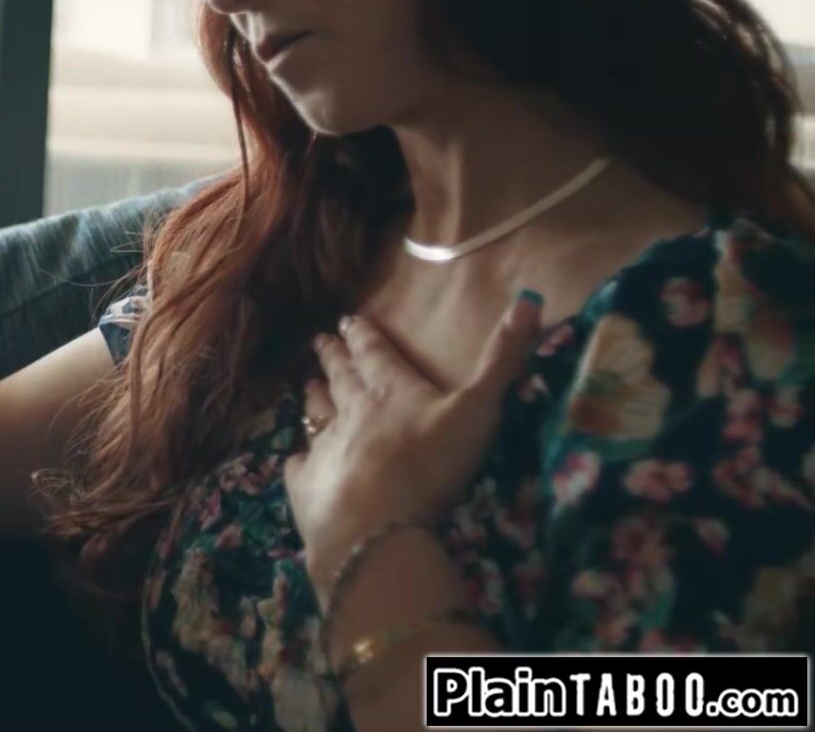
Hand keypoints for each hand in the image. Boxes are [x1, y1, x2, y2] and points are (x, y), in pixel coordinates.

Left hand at [284, 293, 542, 598]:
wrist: (374, 525)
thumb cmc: (429, 463)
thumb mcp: (477, 408)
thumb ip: (502, 360)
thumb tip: (530, 300)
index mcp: (391, 390)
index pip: (376, 355)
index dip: (364, 336)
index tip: (347, 320)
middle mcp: (352, 412)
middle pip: (341, 378)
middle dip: (333, 357)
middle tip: (319, 341)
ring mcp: (324, 447)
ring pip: (316, 414)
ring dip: (313, 397)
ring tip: (306, 383)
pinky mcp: (307, 484)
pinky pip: (299, 465)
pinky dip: (299, 457)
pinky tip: (296, 457)